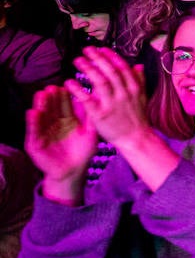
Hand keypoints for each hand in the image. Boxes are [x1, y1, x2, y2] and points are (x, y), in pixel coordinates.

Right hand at [25, 85, 97, 199]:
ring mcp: (43, 133)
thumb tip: (98, 100)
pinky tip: (33, 112)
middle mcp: (54, 124)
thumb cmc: (83, 152)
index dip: (64, 96)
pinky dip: (33, 122)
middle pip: (52, 108)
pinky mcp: (35, 143)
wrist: (74, 171)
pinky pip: (34, 131)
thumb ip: (92, 119)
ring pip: (41, 116)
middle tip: (52, 87)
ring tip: (42, 95)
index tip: (65, 85)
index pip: (64, 105)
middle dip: (51, 98)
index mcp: (67, 120)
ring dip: (41, 106)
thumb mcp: (90, 133)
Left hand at [68, 47, 151, 145]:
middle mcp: (123, 94)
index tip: (102, 49)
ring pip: (100, 81)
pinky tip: (70, 82)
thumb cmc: (137, 119)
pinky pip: (87, 99)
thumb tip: (138, 65)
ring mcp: (112, 104)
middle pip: (110, 71)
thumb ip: (139, 81)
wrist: (136, 139)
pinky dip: (78, 89)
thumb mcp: (142, 98)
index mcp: (134, 88)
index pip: (122, 67)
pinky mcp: (100, 114)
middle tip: (86, 50)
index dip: (112, 57)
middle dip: (98, 58)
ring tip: (78, 60)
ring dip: (88, 68)